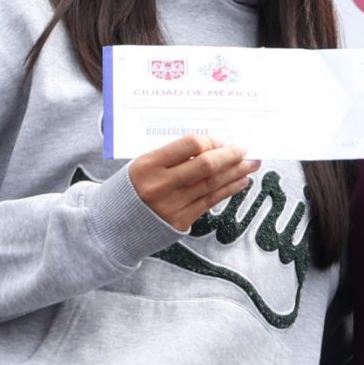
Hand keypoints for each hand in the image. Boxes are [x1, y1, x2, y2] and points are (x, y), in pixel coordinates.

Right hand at [127, 135, 258, 230]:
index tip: (221, 140)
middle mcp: (161, 185)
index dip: (211, 141)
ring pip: (212, 184)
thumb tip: (213, 146)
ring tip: (252, 164)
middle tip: (246, 149)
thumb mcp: (143, 164)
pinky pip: (210, 202)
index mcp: (149, 164)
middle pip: (206, 166)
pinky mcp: (180, 222)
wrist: (112, 225)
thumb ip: (173, 156)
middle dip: (231, 155)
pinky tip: (240, 182)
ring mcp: (172, 205)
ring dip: (236, 172)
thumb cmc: (132, 187)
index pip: (189, 145)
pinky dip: (228, 190)